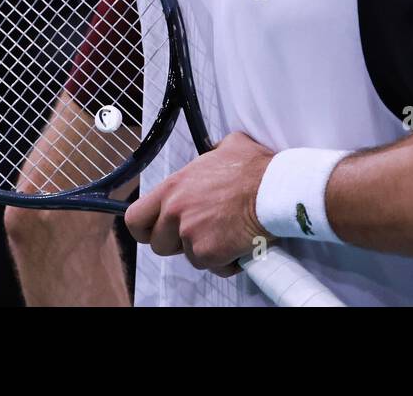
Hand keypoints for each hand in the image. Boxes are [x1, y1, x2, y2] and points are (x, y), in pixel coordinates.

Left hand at [125, 133, 273, 273]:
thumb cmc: (257, 168)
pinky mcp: (208, 253)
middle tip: (204, 231)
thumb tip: (216, 154)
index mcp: (174, 187)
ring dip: (205, 250)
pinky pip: (212, 266)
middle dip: (180, 242)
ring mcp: (190, 234)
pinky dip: (226, 261)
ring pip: (188, 256)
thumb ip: (211, 155)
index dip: (146, 228)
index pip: (136, 218)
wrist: (277, 189)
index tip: (158, 230)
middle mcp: (176, 211)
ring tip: (226, 235)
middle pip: (160, 244)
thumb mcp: (229, 146)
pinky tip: (239, 244)